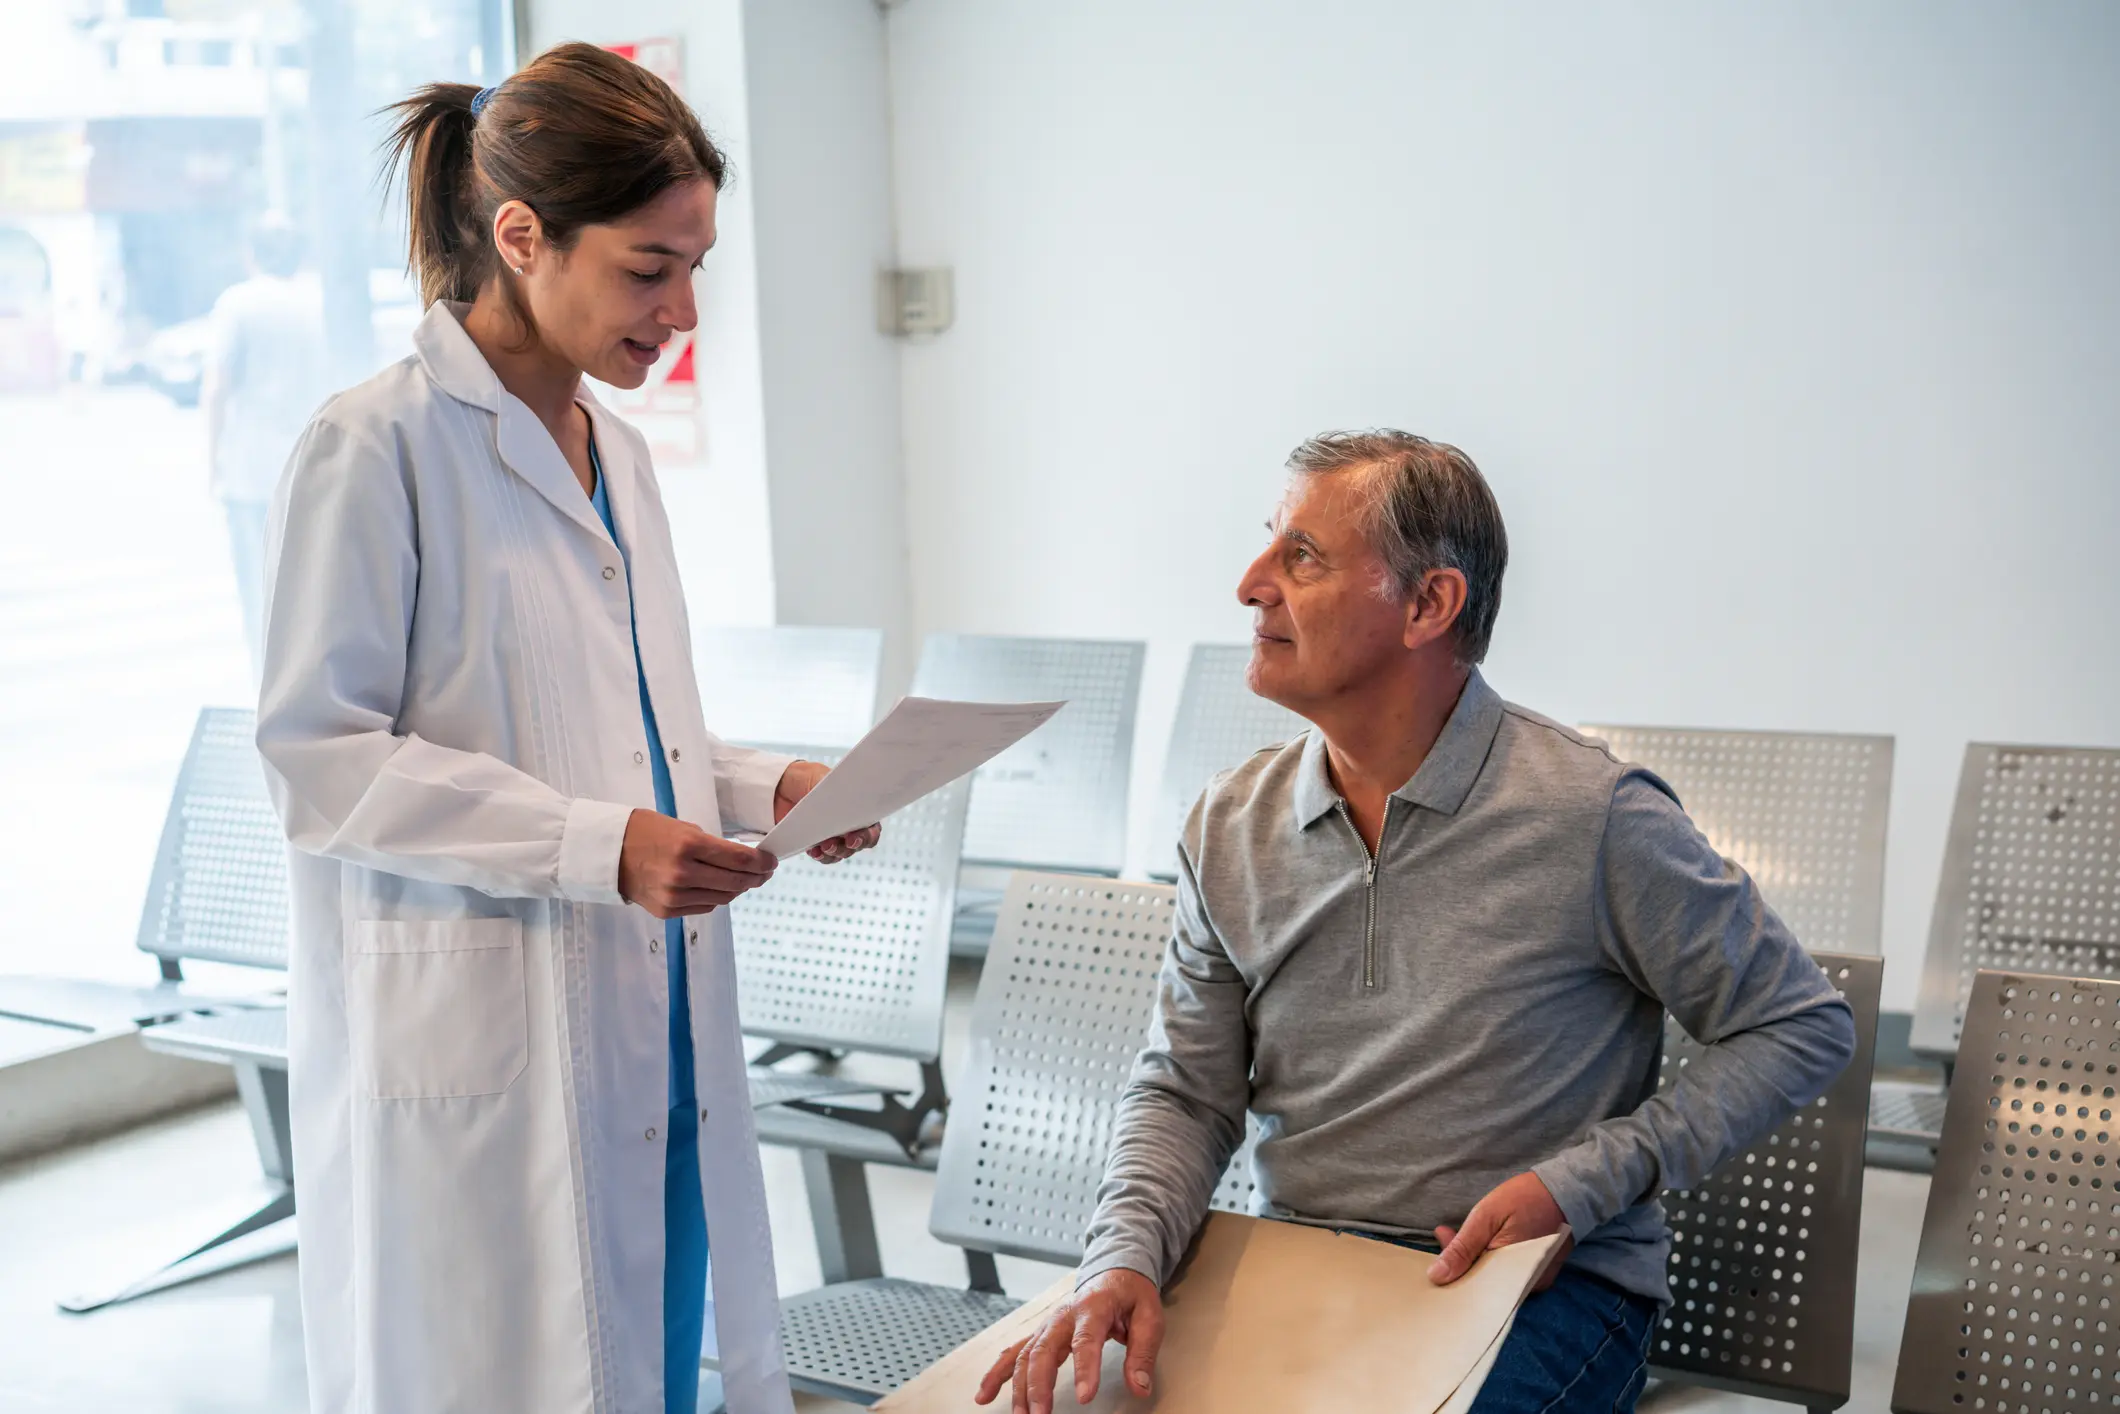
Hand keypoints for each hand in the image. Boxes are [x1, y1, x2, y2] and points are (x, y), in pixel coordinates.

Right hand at [617, 810, 775, 918]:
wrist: (609, 851)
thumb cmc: (647, 832)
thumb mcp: (683, 828)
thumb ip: (712, 846)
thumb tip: (743, 861)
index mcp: (688, 845)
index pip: (739, 859)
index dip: (762, 862)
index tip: (771, 861)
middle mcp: (682, 873)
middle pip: (735, 881)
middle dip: (757, 877)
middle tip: (766, 873)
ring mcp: (674, 895)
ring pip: (723, 897)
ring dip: (739, 889)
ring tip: (746, 880)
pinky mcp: (667, 910)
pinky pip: (704, 906)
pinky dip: (717, 897)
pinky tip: (720, 888)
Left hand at [772, 760, 881, 862]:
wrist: (782, 785)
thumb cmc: (810, 778)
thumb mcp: (826, 780)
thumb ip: (840, 794)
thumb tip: (848, 807)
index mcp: (859, 808)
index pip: (872, 828)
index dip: (867, 836)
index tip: (854, 837)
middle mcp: (850, 824)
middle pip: (859, 844)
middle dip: (849, 847)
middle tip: (836, 843)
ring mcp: (834, 835)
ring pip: (842, 853)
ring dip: (835, 853)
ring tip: (823, 847)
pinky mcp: (817, 842)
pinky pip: (825, 856)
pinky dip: (821, 856)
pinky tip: (813, 851)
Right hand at [975, 1268, 1163, 1412]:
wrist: (1113, 1271)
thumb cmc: (1130, 1295)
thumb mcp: (1149, 1317)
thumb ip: (1143, 1353)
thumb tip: (1140, 1387)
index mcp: (1094, 1308)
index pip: (1086, 1339)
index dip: (1085, 1369)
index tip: (1085, 1397)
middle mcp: (1064, 1316)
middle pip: (1044, 1350)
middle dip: (1039, 1385)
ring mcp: (1048, 1325)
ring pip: (1025, 1355)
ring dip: (1018, 1386)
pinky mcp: (1041, 1334)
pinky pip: (1014, 1353)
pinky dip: (997, 1374)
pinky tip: (984, 1395)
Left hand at [1429, 1171, 1572, 1289]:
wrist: (1567, 1191)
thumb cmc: (1526, 1200)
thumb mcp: (1487, 1217)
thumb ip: (1463, 1248)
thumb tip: (1437, 1276)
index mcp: (1512, 1277)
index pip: (1472, 1286)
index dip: (1451, 1269)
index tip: (1440, 1240)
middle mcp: (1525, 1288)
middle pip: (1482, 1286)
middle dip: (1459, 1264)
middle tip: (1444, 1234)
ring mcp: (1533, 1282)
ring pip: (1493, 1280)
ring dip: (1473, 1260)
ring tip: (1456, 1235)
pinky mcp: (1537, 1274)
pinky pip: (1506, 1275)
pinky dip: (1490, 1260)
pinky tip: (1478, 1243)